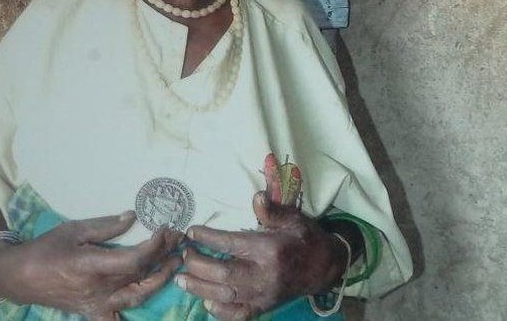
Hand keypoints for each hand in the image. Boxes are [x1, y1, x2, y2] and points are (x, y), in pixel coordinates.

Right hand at [0, 212, 182, 320]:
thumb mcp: (74, 230)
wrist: (21, 276)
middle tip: (179, 242)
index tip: (166, 230)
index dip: (156, 245)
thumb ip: (106, 226)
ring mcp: (97, 304)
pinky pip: (116, 319)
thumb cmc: (46, 248)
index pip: (136, 259)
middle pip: (141, 275)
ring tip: (175, 264)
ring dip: (160, 280)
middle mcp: (98, 289)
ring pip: (137, 297)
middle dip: (164, 257)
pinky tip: (148, 300)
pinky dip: (131, 313)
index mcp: (92, 265)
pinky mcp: (93, 313)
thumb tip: (133, 217)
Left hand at [176, 193, 347, 320]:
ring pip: (225, 296)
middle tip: (183, 256)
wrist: (324, 267)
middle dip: (198, 265)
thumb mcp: (292, 218)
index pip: (231, 244)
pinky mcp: (264, 307)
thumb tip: (257, 196)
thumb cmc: (304, 238)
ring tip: (182, 279)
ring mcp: (264, 295)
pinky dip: (220, 312)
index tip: (191, 232)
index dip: (208, 237)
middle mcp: (265, 275)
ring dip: (200, 289)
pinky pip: (238, 315)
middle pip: (223, 273)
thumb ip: (272, 210)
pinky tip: (207, 302)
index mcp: (269, 250)